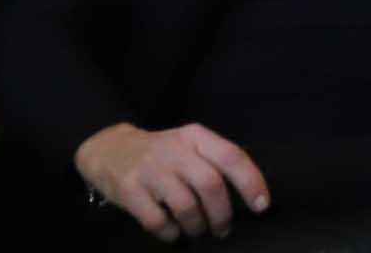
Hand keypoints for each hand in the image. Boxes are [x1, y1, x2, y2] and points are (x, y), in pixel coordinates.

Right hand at [74, 122, 269, 241]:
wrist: (108, 148)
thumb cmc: (161, 152)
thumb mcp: (188, 144)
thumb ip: (214, 162)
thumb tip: (247, 195)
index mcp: (195, 136)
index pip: (231, 156)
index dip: (251, 182)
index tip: (261, 205)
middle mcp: (174, 149)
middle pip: (210, 184)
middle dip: (222, 213)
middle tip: (222, 229)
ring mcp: (150, 170)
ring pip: (186, 206)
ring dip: (197, 226)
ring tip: (198, 230)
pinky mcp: (129, 191)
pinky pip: (158, 221)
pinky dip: (171, 233)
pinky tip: (173, 231)